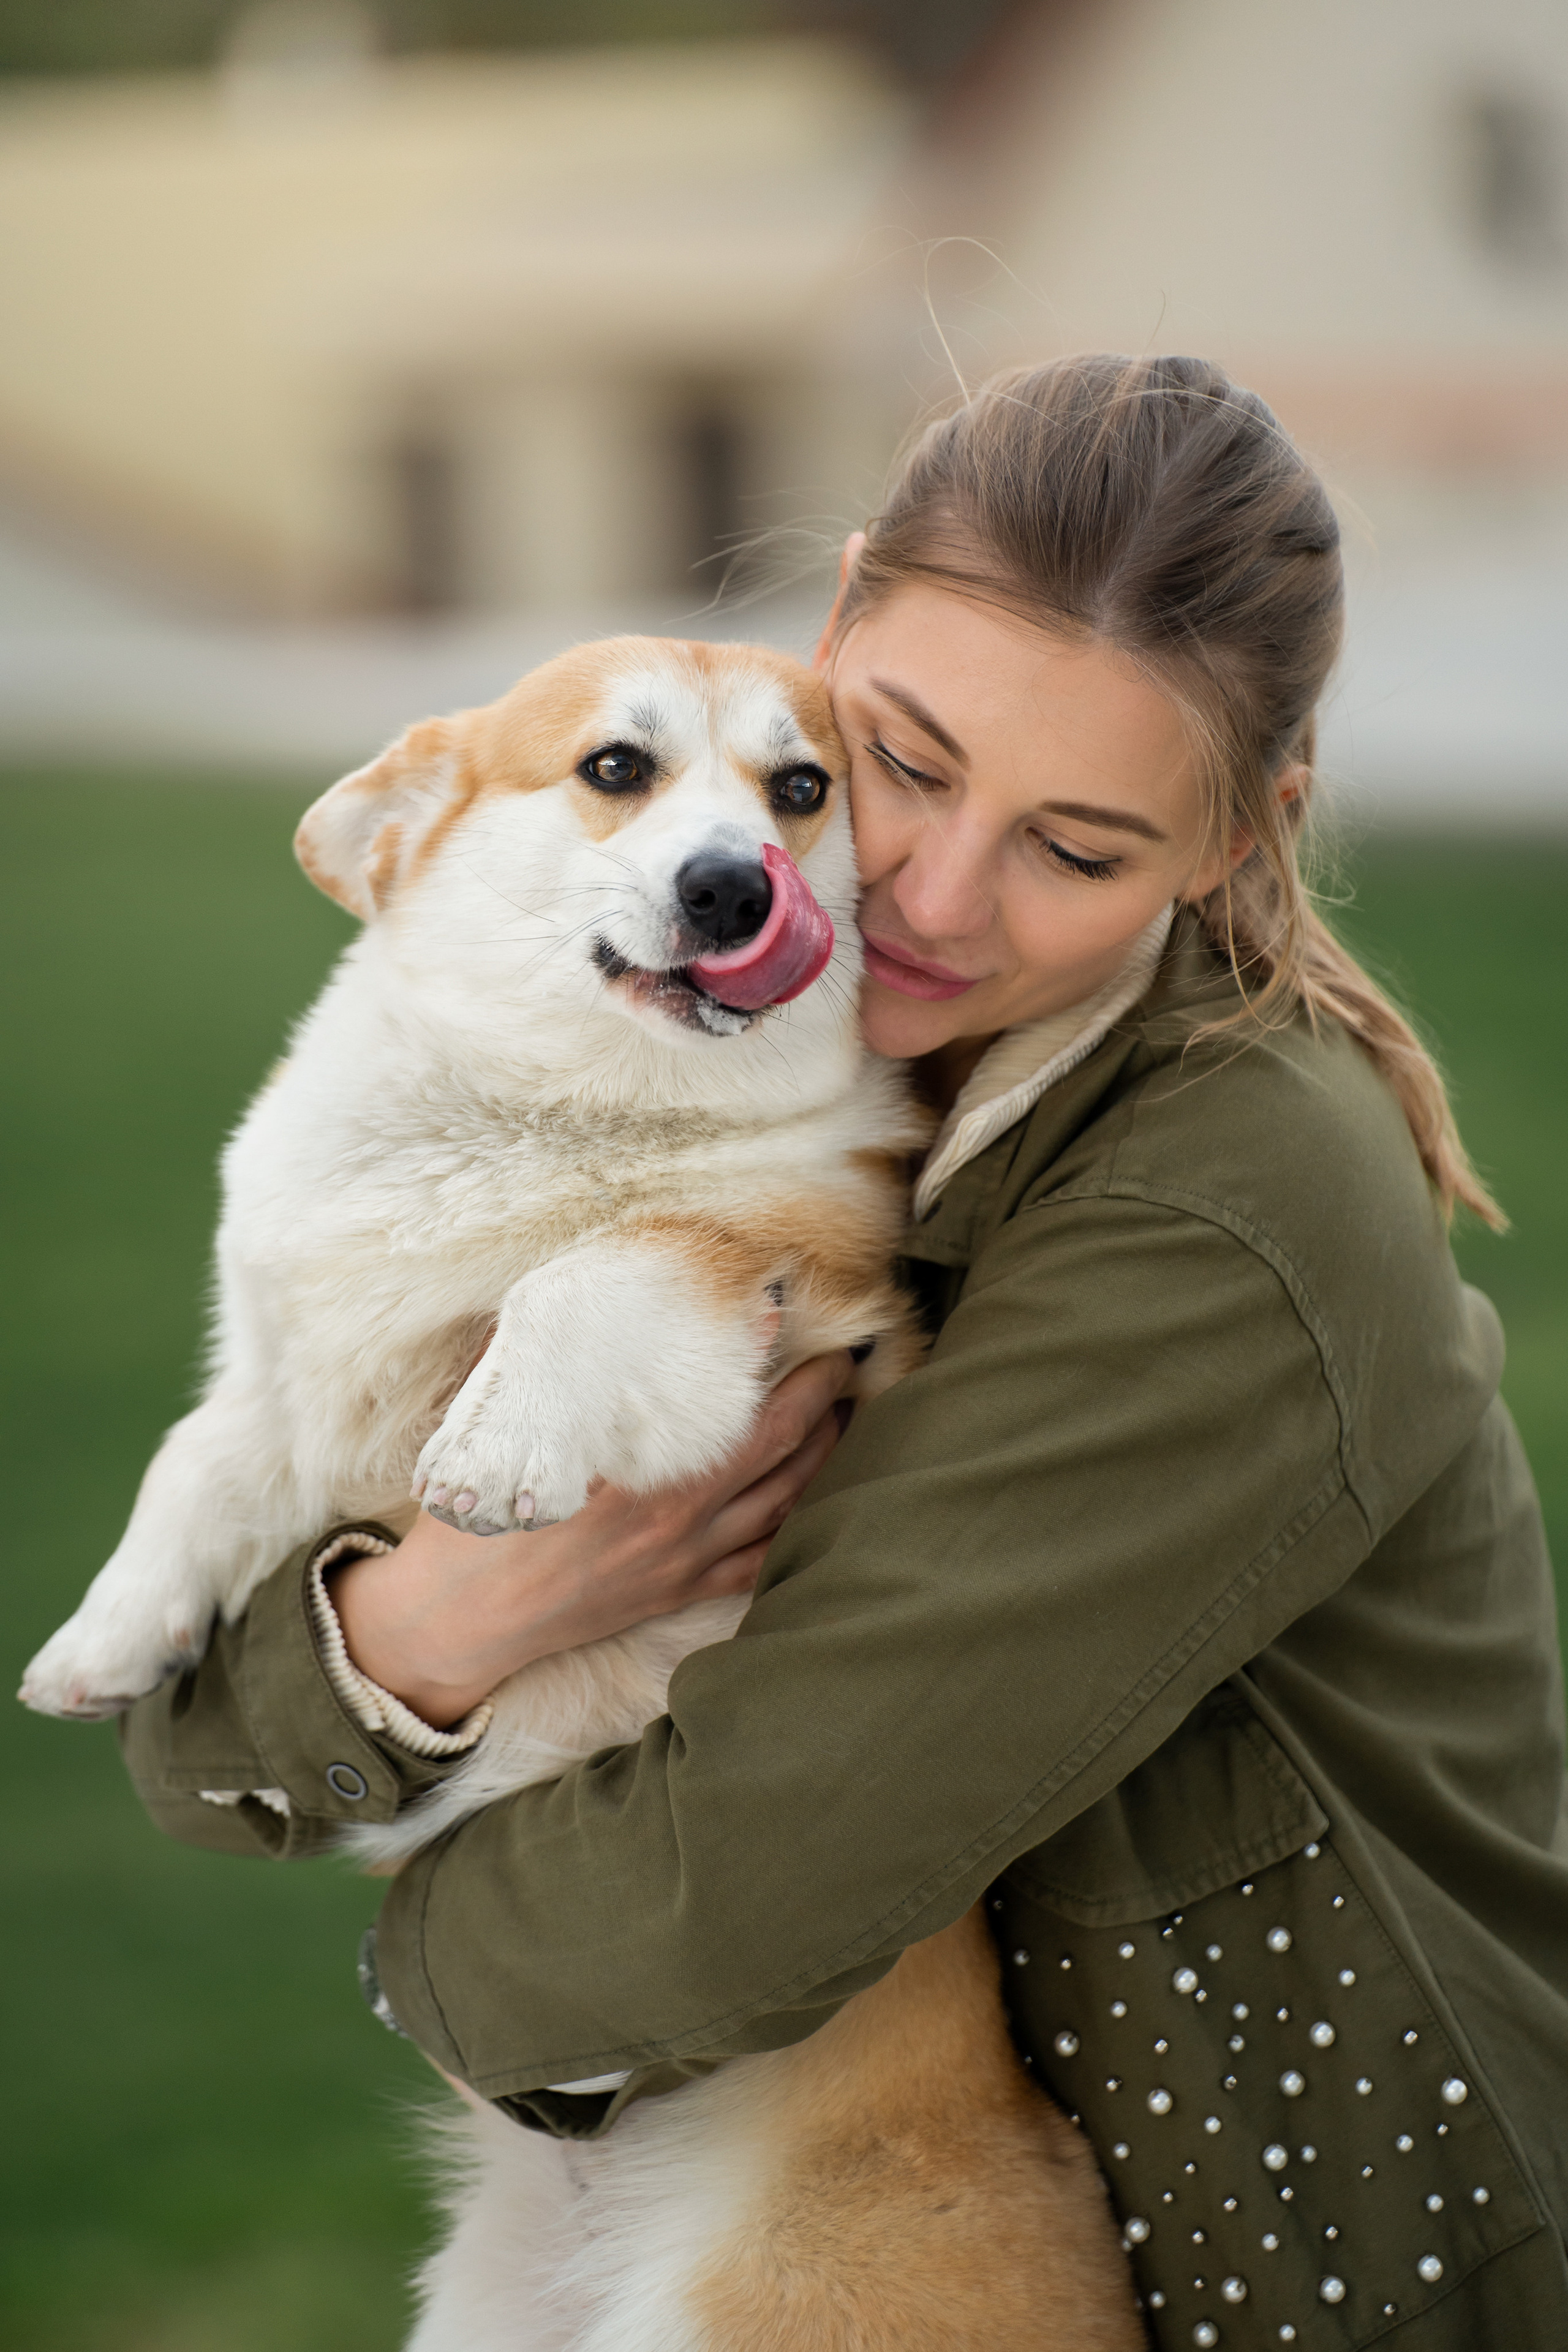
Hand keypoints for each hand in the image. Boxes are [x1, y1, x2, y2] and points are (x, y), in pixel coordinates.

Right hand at [328, 1351, 855, 1727]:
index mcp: (637, 1473)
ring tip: (845, 1413)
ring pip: (785, 1502)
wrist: (458, 1620)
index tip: (788, 1311)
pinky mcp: (678, 1591)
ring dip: (825, 1454)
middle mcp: (675, 1516)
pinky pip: (760, 1560)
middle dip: (823, 1396)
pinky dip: (797, 1525)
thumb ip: (539, 1366)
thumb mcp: (497, 1428)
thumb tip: (565, 1299)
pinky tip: (815, 1496)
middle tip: (845, 1355)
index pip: (729, 1404)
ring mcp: (684, 1559)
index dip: (770, 1356)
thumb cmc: (473, 1522)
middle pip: (780, 1447)